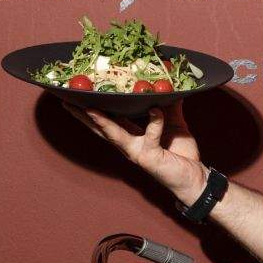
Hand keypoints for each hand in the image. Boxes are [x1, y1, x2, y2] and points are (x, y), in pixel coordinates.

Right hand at [64, 101, 207, 203]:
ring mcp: (137, 152)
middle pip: (100, 129)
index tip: (76, 97)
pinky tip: (155, 110)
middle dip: (82, 116)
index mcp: (131, 136)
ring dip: (101, 121)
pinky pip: (150, 135)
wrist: (195, 177)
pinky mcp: (150, 156)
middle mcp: (129, 145)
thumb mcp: (174, 123)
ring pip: (114, 134)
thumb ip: (168, 106)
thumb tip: (169, 86)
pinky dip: (154, 122)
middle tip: (66, 103)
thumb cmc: (181, 153)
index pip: (107, 121)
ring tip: (89, 108)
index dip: (91, 110)